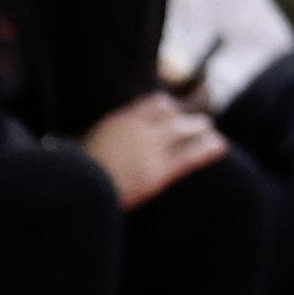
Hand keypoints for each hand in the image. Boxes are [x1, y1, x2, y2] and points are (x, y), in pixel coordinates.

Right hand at [82, 93, 225, 206]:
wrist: (79, 190)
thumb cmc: (74, 173)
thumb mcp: (79, 146)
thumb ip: (95, 138)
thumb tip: (88, 139)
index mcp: (119, 120)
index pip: (153, 104)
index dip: (166, 107)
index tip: (171, 110)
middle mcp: (138, 128)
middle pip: (171, 113)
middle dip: (183, 117)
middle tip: (195, 121)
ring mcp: (151, 148)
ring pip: (184, 130)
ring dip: (198, 128)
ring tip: (209, 131)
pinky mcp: (159, 171)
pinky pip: (190, 155)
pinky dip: (207, 148)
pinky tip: (219, 146)